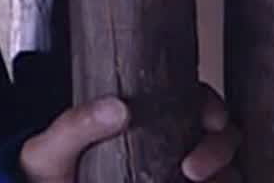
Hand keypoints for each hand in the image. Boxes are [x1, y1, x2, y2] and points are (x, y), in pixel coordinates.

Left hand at [18, 82, 241, 181]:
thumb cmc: (46, 170)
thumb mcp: (52, 146)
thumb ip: (77, 124)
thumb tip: (119, 107)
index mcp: (142, 115)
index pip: (193, 100)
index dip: (211, 104)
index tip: (210, 117)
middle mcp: (166, 142)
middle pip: (221, 134)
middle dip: (219, 147)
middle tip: (194, 168)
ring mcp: (175, 171)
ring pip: (226, 168)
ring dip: (224, 172)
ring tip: (197, 182)